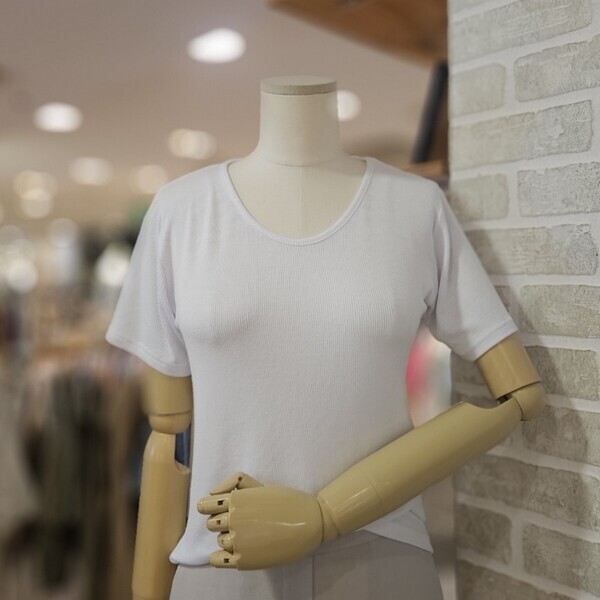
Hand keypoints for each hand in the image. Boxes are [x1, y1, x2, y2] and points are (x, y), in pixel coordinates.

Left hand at [197, 472, 323, 569]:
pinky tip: (233, 552)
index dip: (209, 507)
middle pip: (211, 524)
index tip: (219, 509)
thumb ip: (234, 483)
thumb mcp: (260, 484)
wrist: (310, 523)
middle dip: (221, 521)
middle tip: (241, 521)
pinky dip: (220, 557)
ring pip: (219, 540)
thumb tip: (212, 494)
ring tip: (248, 534)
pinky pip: (218, 560)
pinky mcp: (244, 560)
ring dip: (228, 537)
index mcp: (236, 500)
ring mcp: (238, 541)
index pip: (204, 506)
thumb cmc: (287, 501)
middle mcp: (233, 519)